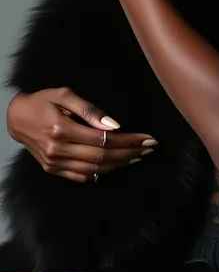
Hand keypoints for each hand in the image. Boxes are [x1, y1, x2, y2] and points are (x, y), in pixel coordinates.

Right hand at [6, 88, 156, 182]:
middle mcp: (59, 150)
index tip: (147, 138)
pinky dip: (100, 174)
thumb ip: (89, 110)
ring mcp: (55, 163)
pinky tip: (115, 167)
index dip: (129, 141)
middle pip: (102, 157)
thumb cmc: (42, 101)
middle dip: (129, 153)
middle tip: (149, 148)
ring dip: (119, 165)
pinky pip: (80, 177)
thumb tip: (113, 125)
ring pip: (94, 170)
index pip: (104, 140)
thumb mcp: (64, 94)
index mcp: (63, 130)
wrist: (16, 118)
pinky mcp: (53, 169)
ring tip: (137, 157)